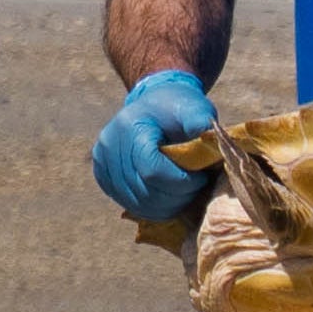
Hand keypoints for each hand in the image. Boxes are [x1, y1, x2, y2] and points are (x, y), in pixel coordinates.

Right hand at [90, 67, 216, 218]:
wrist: (152, 103)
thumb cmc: (176, 106)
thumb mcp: (193, 106)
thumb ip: (200, 121)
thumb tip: (210, 139)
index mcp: (129, 126)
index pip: (153, 171)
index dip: (181, 182)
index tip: (202, 177)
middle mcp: (109, 145)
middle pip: (144, 191)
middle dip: (177, 197)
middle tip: (196, 188)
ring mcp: (102, 162)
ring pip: (137, 203)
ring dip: (167, 206)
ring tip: (185, 193)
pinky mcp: (102, 175)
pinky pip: (129, 204)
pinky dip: (153, 208)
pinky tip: (170, 198)